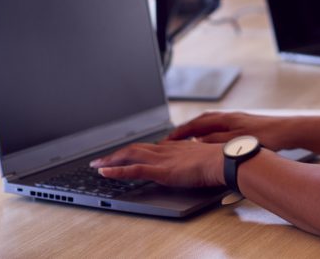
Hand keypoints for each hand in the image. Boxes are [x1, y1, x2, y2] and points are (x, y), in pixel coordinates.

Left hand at [90, 139, 223, 187]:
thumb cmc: (218, 161)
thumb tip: (194, 164)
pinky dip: (116, 170)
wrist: (223, 160)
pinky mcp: (160, 170)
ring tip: (96, 166)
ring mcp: (161, 159)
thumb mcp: (203, 158)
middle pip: (134, 148)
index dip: (132, 150)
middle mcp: (165, 149)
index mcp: (174, 147)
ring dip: (110, 160)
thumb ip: (193, 160)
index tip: (124, 154)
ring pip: (129, 155)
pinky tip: (105, 172)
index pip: (148, 147)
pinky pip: (133, 169)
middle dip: (115, 154)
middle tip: (101, 160)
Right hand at [169, 111, 294, 150]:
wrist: (288, 131)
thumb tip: (197, 141)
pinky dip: (209, 135)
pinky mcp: (243, 126)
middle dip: (185, 131)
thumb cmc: (267, 136)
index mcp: (226, 119)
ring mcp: (236, 121)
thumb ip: (216, 141)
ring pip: (210, 125)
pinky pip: (218, 129)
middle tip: (171, 140)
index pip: (196, 124)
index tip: (166, 140)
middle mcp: (229, 117)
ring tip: (186, 142)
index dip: (180, 132)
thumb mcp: (237, 141)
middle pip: (201, 122)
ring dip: (196, 132)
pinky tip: (209, 143)